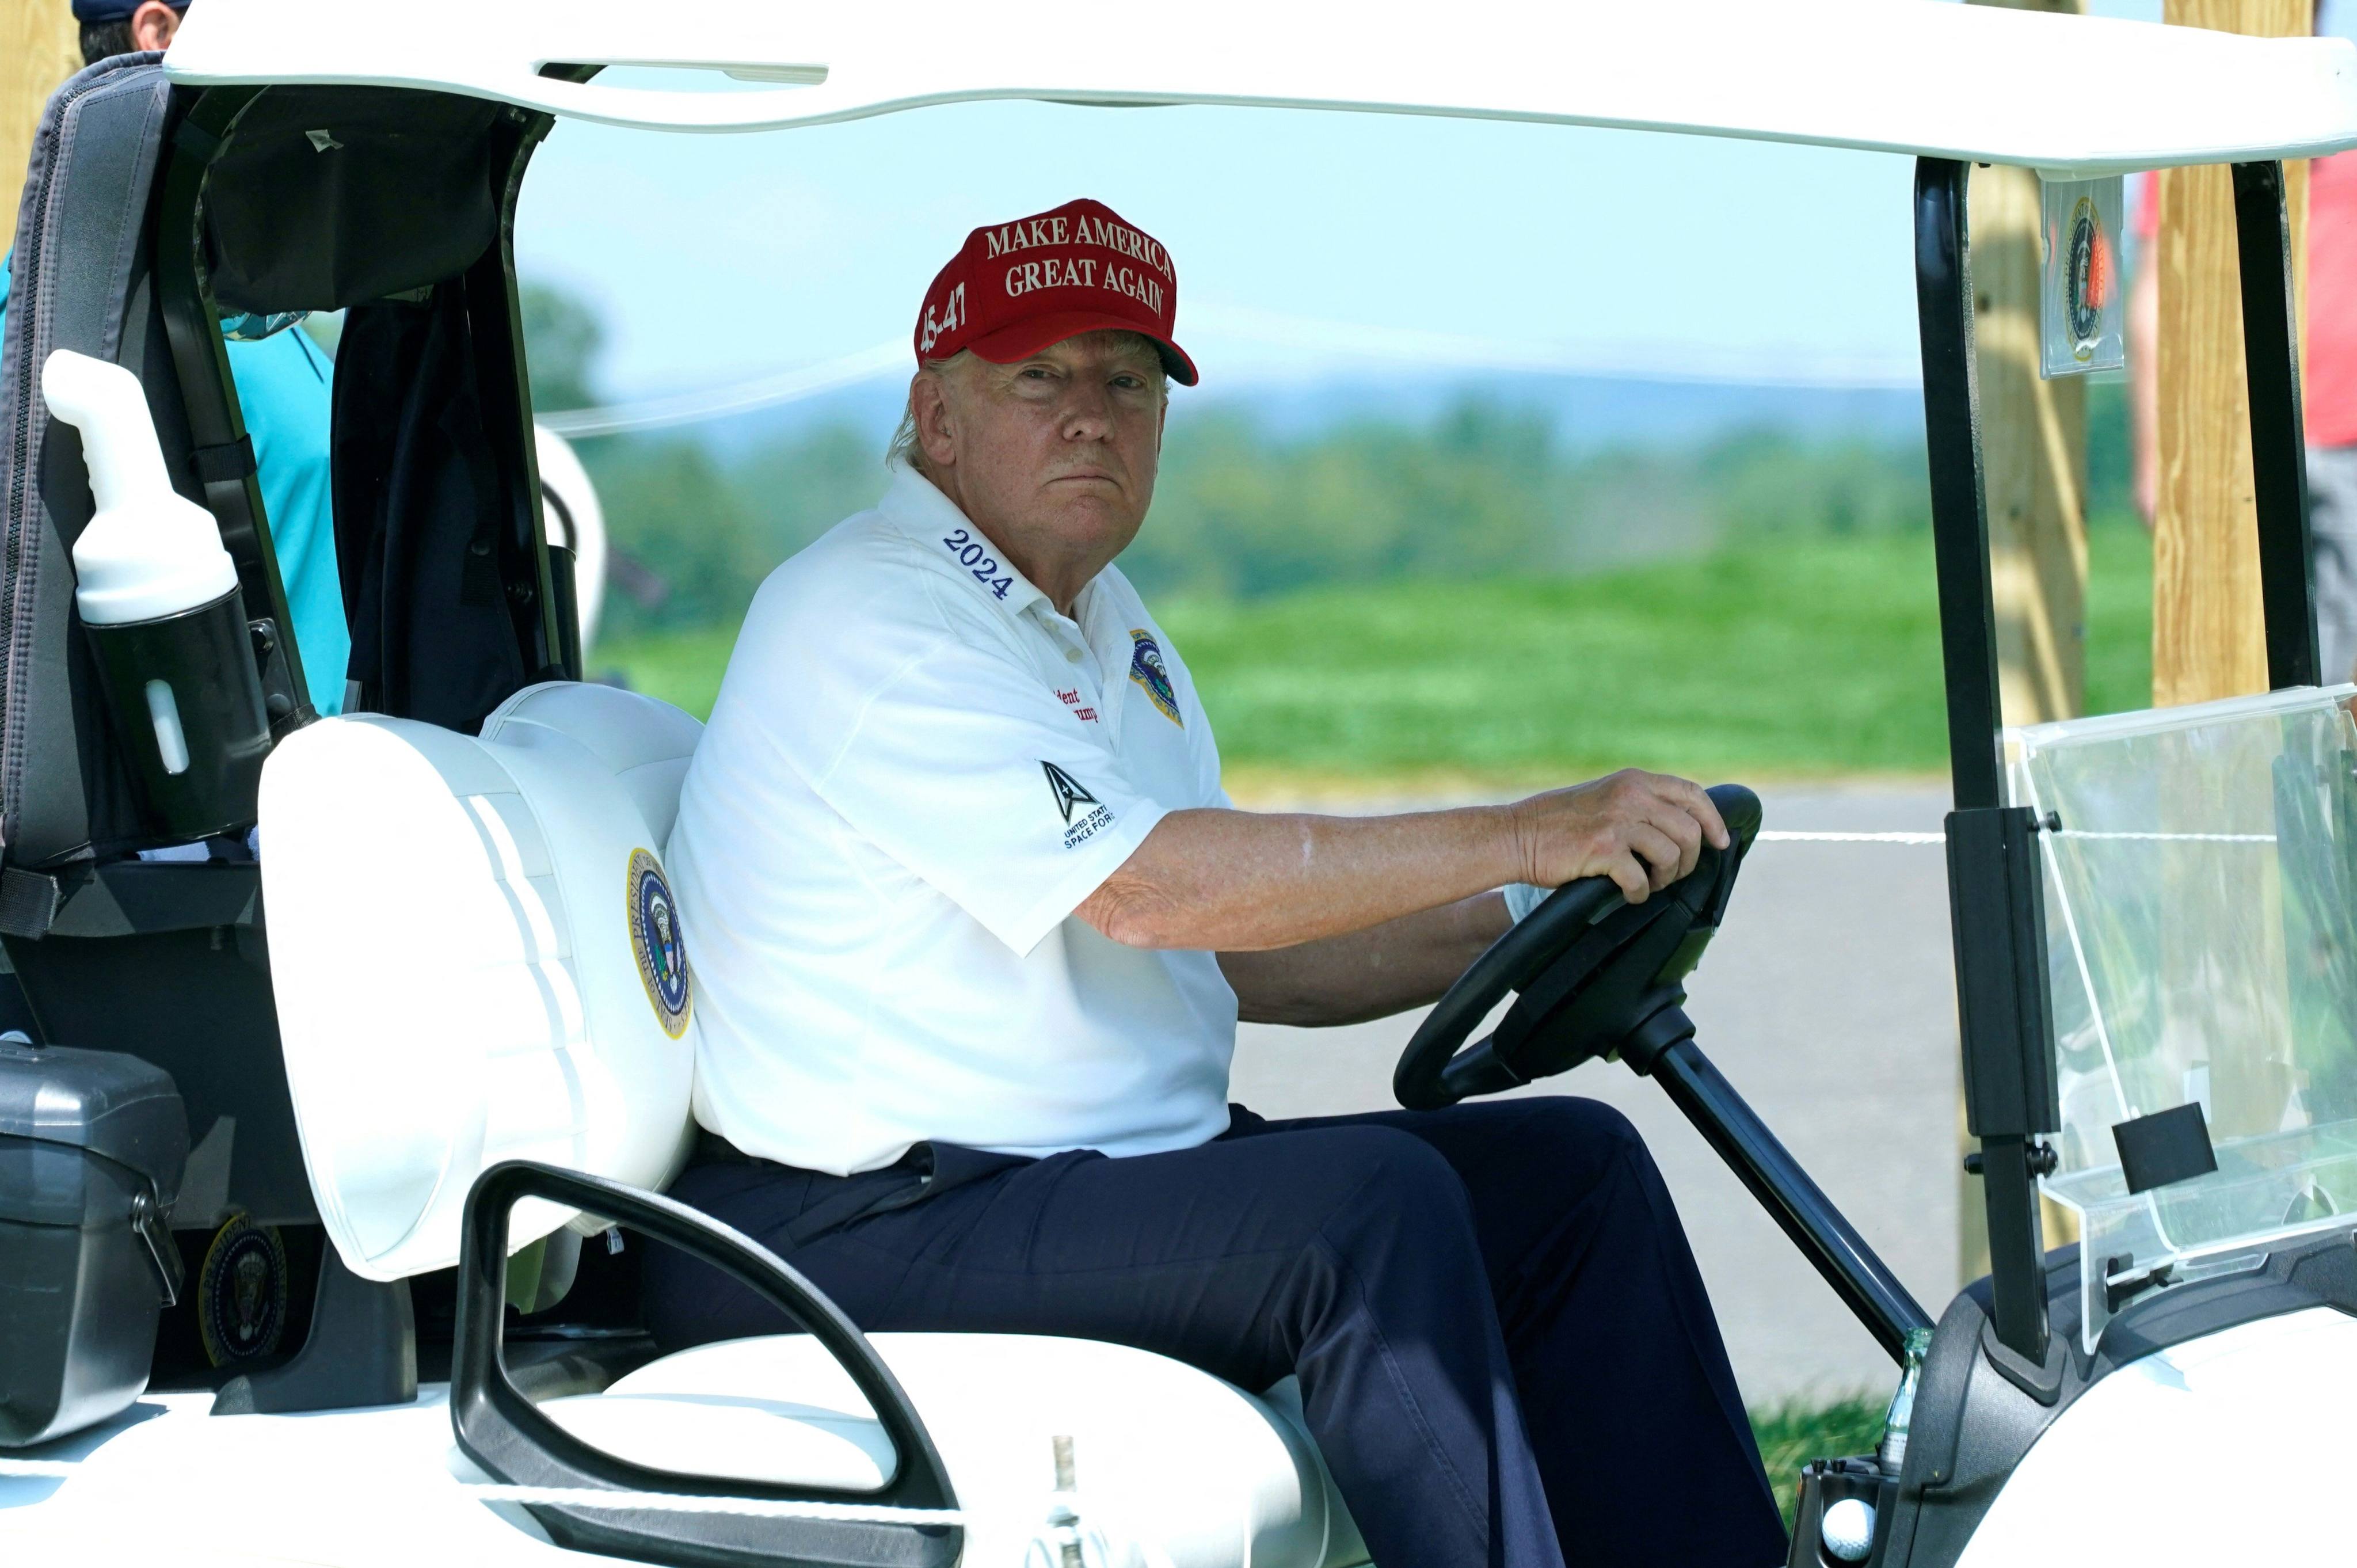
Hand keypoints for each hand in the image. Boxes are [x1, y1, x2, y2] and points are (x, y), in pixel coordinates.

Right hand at [1507, 770, 1730, 904]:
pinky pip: (1641, 878)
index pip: (1692, 793)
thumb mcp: (1604, 798)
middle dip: (1687, 860)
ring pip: (1672, 854)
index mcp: (1634, 781)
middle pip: (1689, 830)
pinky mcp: (1603, 848)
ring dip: (1665, 878)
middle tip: (1668, 875)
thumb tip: (1677, 830)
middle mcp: (1631, 795)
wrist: (1516, 835)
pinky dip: (1638, 893)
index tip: (1719, 842)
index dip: (1712, 820)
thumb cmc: (1557, 824)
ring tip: (1647, 883)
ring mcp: (1618, 820)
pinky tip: (1625, 893)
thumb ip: (1637, 804)